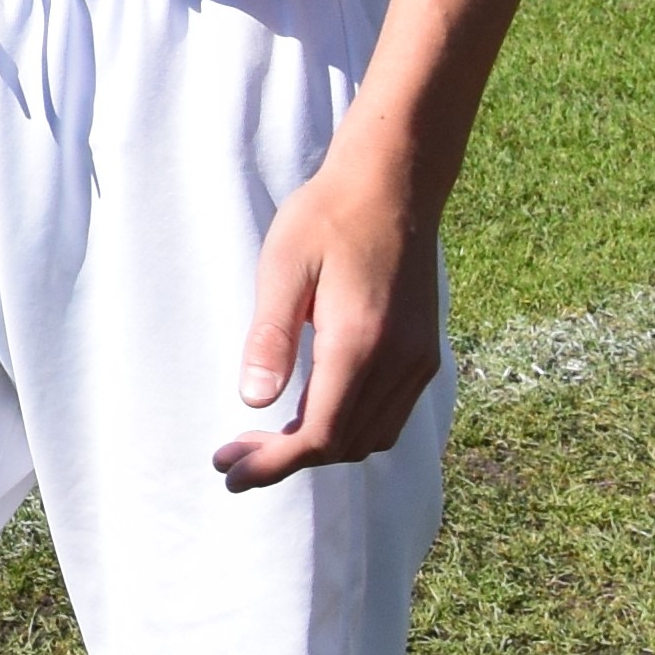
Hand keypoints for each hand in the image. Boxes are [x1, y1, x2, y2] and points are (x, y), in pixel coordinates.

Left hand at [213, 136, 442, 490]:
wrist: (393, 184)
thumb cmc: (327, 217)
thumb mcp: (282, 266)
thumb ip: (269, 337)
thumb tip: (252, 401)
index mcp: (360, 343)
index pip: (321, 434)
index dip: (276, 462)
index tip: (230, 470)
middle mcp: (400, 362)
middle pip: (346, 444)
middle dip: (288, 460)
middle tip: (234, 459)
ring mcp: (419, 359)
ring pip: (373, 436)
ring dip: (321, 448)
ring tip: (264, 442)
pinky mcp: (424, 352)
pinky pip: (390, 414)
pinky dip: (350, 428)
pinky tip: (310, 413)